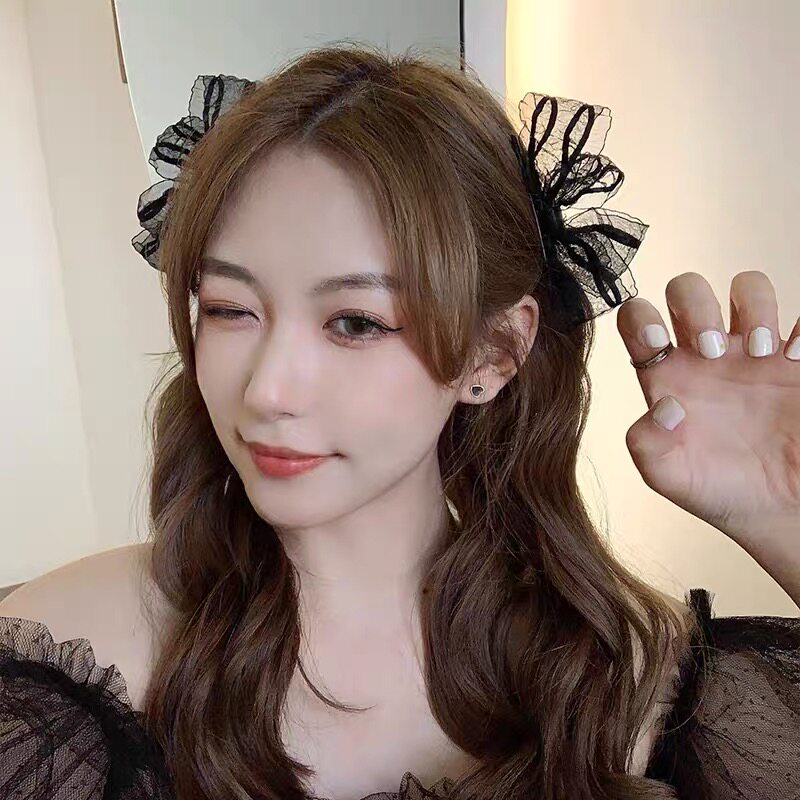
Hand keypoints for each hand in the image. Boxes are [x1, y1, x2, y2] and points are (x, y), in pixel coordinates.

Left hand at [615, 270, 799, 574]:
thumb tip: (661, 406)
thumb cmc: (716, 489)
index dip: (639, 317)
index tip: (657, 342)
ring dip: (752, 305)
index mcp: (667, 374)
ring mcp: (754, 352)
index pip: (638, 321)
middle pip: (688, 289)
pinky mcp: (797, 361)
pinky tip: (795, 359)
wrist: (775, 510)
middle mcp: (706, 354)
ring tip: (759, 354)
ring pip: (747, 287)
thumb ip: (644, 443)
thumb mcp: (667, 476)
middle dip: (696, 304)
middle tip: (710, 351)